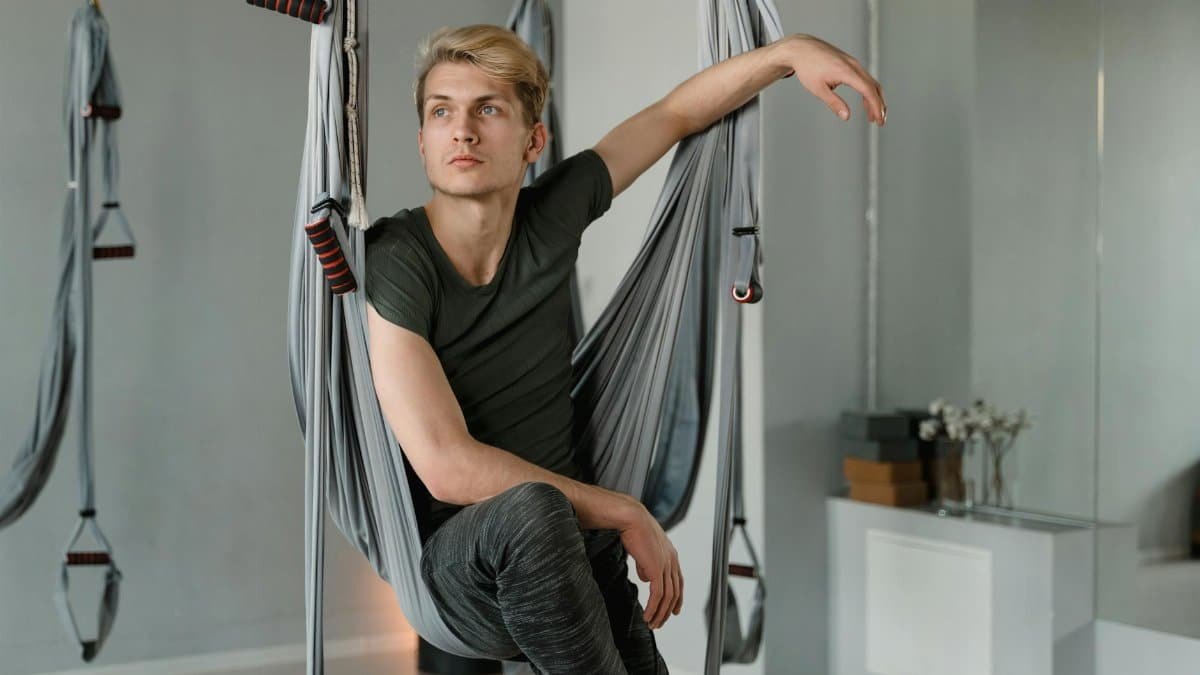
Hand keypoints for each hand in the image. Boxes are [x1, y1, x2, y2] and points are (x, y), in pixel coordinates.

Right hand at [618, 503, 682, 629]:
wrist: (630, 517)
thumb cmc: (633, 527)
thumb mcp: (643, 548)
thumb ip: (646, 563)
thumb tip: (645, 578)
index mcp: (670, 554)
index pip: (679, 581)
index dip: (677, 598)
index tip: (674, 611)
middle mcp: (671, 560)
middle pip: (675, 592)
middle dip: (667, 611)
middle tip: (659, 623)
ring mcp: (665, 565)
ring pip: (667, 597)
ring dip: (659, 613)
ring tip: (652, 623)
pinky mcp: (656, 568)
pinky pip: (657, 595)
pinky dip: (653, 608)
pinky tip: (647, 615)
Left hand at [781, 34, 886, 125]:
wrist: (801, 49)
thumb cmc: (807, 68)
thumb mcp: (818, 89)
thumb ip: (834, 103)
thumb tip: (847, 116)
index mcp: (846, 71)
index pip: (868, 90)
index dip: (875, 106)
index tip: (878, 120)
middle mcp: (853, 65)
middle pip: (874, 86)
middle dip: (879, 105)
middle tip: (880, 122)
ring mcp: (853, 63)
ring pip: (870, 82)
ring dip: (874, 99)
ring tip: (872, 116)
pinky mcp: (850, 63)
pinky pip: (864, 78)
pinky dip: (867, 91)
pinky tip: (865, 102)